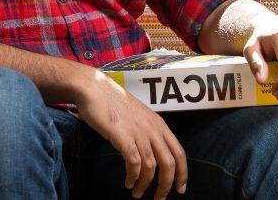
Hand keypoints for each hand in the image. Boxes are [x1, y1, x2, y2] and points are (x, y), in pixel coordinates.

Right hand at [74, 71, 186, 198]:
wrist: (95, 89)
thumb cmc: (114, 104)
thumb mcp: (139, 118)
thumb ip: (147, 133)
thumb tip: (151, 156)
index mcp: (159, 125)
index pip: (180, 152)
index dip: (183, 173)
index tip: (180, 189)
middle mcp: (153, 129)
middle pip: (170, 163)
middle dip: (166, 185)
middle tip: (159, 198)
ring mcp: (138, 131)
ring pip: (152, 166)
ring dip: (146, 184)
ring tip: (137, 193)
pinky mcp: (122, 135)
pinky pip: (134, 162)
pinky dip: (133, 176)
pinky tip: (128, 182)